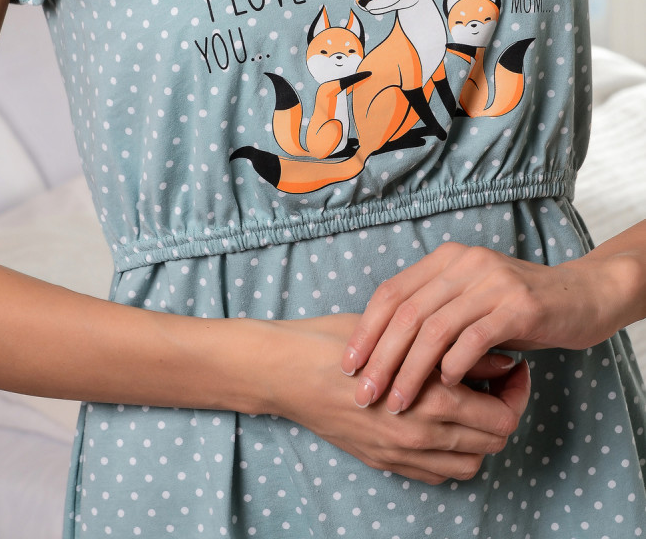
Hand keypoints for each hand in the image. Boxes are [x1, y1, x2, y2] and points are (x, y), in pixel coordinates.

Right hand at [270, 313, 530, 483]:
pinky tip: (443, 421)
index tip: (515, 369)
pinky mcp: (386, 462)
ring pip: (471, 463)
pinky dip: (452, 453)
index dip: (517, 393)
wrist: (287, 371)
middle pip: (494, 442)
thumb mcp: (401, 332)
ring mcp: (402, 454)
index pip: (503, 416)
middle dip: (504, 411)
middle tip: (500, 382)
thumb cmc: (339, 340)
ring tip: (471, 401)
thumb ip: (457, 351)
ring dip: (479, 436)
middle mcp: (421, 434)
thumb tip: (504, 359)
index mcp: (429, 396)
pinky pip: (440, 473)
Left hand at [339, 242, 620, 414]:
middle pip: (407, 312)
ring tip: (397, 402)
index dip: (366, 330)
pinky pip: (474, 338)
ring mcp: (492, 282)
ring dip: (411, 370)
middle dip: (380, 357)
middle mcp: (465, 263)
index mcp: (446, 259)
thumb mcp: (469, 299)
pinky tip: (446, 387)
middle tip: (364, 393)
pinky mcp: (519, 305)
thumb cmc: (515, 307)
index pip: (391, 292)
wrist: (580, 296)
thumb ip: (433, 310)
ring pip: (435, 329)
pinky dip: (455, 365)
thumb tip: (381, 347)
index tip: (348, 365)